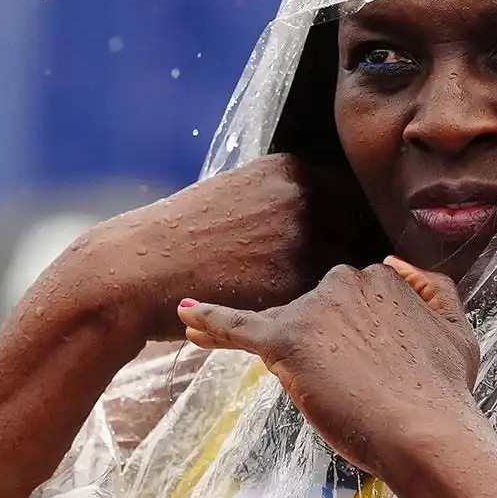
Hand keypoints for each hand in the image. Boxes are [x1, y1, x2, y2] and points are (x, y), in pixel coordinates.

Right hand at [31, 154, 374, 341]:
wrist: (133, 270)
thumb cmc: (178, 239)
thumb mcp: (235, 196)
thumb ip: (284, 202)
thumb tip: (329, 221)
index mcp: (291, 169)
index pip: (353, 197)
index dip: (355, 227)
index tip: (351, 250)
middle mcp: (304, 196)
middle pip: (363, 231)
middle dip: (357, 257)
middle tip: (349, 288)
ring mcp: (302, 238)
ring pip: (351, 270)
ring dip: (346, 292)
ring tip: (338, 314)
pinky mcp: (294, 282)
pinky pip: (328, 302)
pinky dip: (326, 316)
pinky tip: (313, 328)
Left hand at [176, 256, 481, 477]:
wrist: (427, 432)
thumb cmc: (443, 393)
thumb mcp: (458, 329)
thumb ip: (433, 288)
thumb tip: (396, 262)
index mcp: (381, 276)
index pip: (345, 294)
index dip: (345, 329)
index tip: (351, 356)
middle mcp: (344, 281)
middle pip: (309, 303)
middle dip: (313, 336)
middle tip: (338, 379)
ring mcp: (314, 309)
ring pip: (276, 316)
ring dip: (260, 333)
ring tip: (235, 346)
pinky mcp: (287, 339)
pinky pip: (239, 325)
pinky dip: (210, 319)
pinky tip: (185, 315)